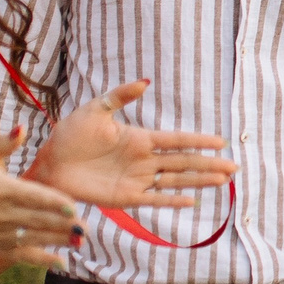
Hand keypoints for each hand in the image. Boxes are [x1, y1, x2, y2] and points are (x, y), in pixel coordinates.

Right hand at [0, 129, 84, 270]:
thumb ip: (2, 143)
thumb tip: (22, 128)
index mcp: (1, 189)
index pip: (32, 197)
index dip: (53, 202)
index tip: (73, 207)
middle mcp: (2, 214)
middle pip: (38, 220)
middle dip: (62, 224)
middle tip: (86, 227)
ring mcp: (1, 233)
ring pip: (35, 239)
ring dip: (59, 241)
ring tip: (81, 240)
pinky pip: (24, 256)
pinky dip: (43, 261)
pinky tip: (62, 263)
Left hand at [29, 80, 236, 207]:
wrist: (49, 164)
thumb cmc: (69, 135)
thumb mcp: (95, 110)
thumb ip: (120, 97)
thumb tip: (144, 82)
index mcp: (139, 138)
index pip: (176, 140)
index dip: (199, 141)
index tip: (220, 142)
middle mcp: (143, 160)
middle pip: (183, 162)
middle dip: (209, 164)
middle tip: (234, 167)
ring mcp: (136, 179)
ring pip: (175, 181)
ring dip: (199, 181)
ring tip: (223, 182)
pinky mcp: (125, 197)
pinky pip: (153, 200)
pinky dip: (171, 201)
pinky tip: (191, 201)